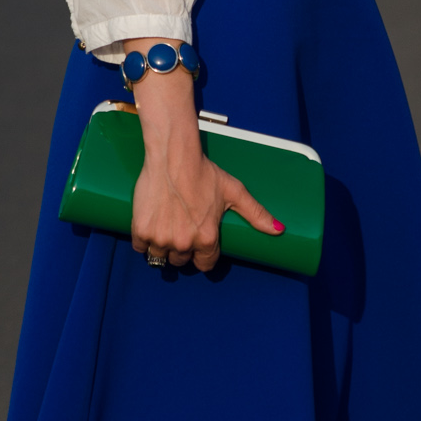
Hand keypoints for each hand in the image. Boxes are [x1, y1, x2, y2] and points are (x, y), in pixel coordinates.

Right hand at [126, 47, 282, 271]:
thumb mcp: (234, 192)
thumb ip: (256, 214)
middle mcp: (183, 243)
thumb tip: (279, 229)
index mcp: (206, 238)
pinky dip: (144, 241)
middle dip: (183, 250)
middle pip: (181, 261)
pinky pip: (141, 248)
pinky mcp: (142, 230)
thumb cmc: (204, 172)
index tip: (199, 245)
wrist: (173, 156)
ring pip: (160, 257)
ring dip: (163, 248)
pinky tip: (151, 227)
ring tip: (166, 228)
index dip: (203, 255)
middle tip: (182, 230)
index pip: (205, 264)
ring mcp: (160, 238)